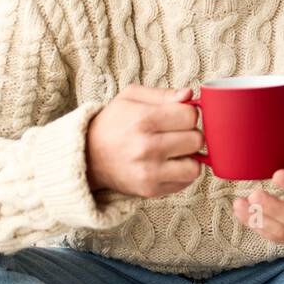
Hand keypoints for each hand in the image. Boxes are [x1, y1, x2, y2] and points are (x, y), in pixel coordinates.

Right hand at [85, 84, 202, 196]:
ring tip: (175, 152)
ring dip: (189, 158)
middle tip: (176, 134)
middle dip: (190, 134)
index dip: (189, 115)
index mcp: (143, 119)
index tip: (178, 117)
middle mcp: (146, 147)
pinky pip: (185, 182)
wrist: (86, 156)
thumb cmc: (112, 123)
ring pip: (195, 166)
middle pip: (196, 140)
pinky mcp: (150, 190)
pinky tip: (167, 164)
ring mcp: (148, 171)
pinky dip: (181, 173)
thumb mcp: (131, 98)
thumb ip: (163, 94)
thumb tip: (189, 95)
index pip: (190, 117)